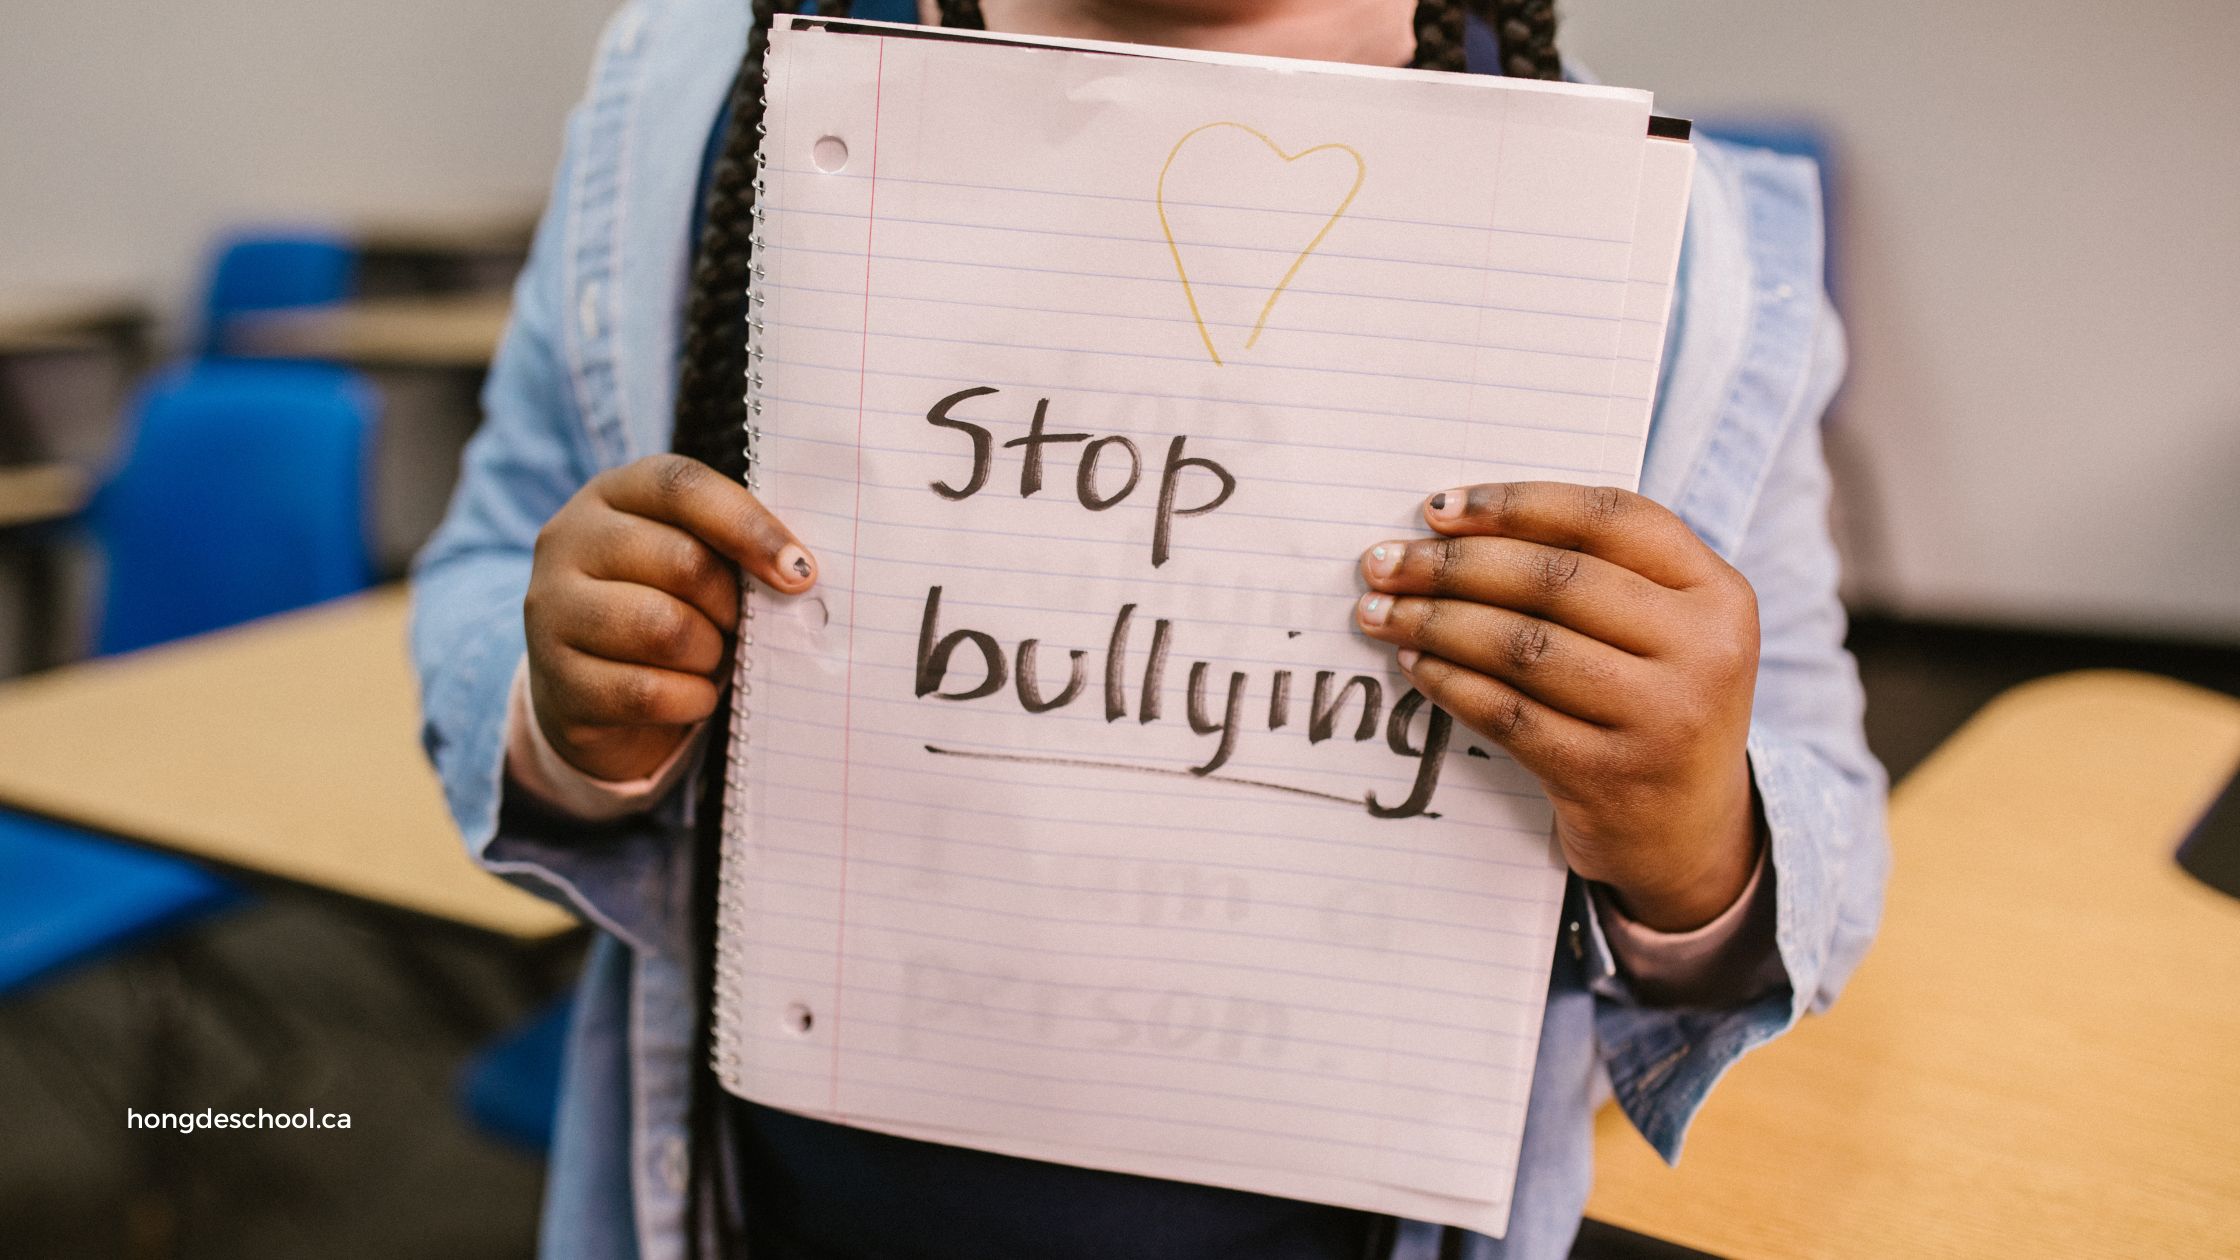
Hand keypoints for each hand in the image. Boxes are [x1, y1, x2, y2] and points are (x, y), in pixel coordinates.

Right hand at [524, 454, 816, 781]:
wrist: (591, 693)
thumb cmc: (663, 608)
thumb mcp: (691, 560)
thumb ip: (731, 547)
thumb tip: (798, 570)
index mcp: (612, 493)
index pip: (682, 486)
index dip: (748, 525)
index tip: (801, 570)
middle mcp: (569, 541)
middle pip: (682, 561)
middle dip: (731, 605)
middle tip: (738, 626)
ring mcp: (552, 610)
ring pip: (664, 628)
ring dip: (710, 654)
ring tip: (710, 658)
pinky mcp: (558, 681)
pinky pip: (646, 691)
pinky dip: (691, 698)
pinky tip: (694, 695)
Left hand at [1355, 482, 1760, 931]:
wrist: (1690, 831)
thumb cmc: (1655, 702)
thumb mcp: (1665, 629)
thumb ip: (1598, 571)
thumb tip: (1454, 528)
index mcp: (1718, 592)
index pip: (1610, 518)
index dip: (1516, 504)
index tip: (1437, 508)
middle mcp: (1702, 651)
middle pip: (1555, 580)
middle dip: (1453, 565)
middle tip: (1384, 562)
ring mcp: (1659, 719)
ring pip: (1523, 646)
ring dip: (1436, 622)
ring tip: (1381, 611)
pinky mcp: (1607, 777)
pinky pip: (1507, 714)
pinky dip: (1449, 682)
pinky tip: (1414, 664)